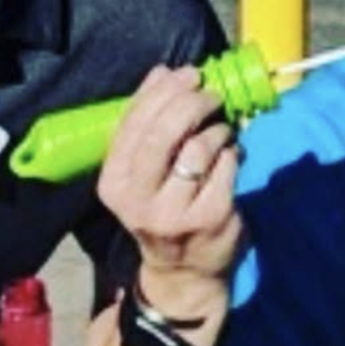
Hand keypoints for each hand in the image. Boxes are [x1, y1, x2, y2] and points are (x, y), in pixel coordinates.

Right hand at [99, 65, 243, 323]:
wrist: (185, 272)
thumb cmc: (162, 208)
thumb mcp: (141, 173)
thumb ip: (146, 123)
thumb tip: (161, 72)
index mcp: (114, 183)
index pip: (133, 124)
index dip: (161, 92)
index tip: (186, 74)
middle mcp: (138, 200)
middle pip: (163, 133)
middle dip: (190, 102)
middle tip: (209, 93)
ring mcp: (175, 212)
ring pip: (198, 147)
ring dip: (215, 127)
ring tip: (220, 128)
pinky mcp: (212, 217)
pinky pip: (225, 165)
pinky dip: (230, 150)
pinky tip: (229, 152)